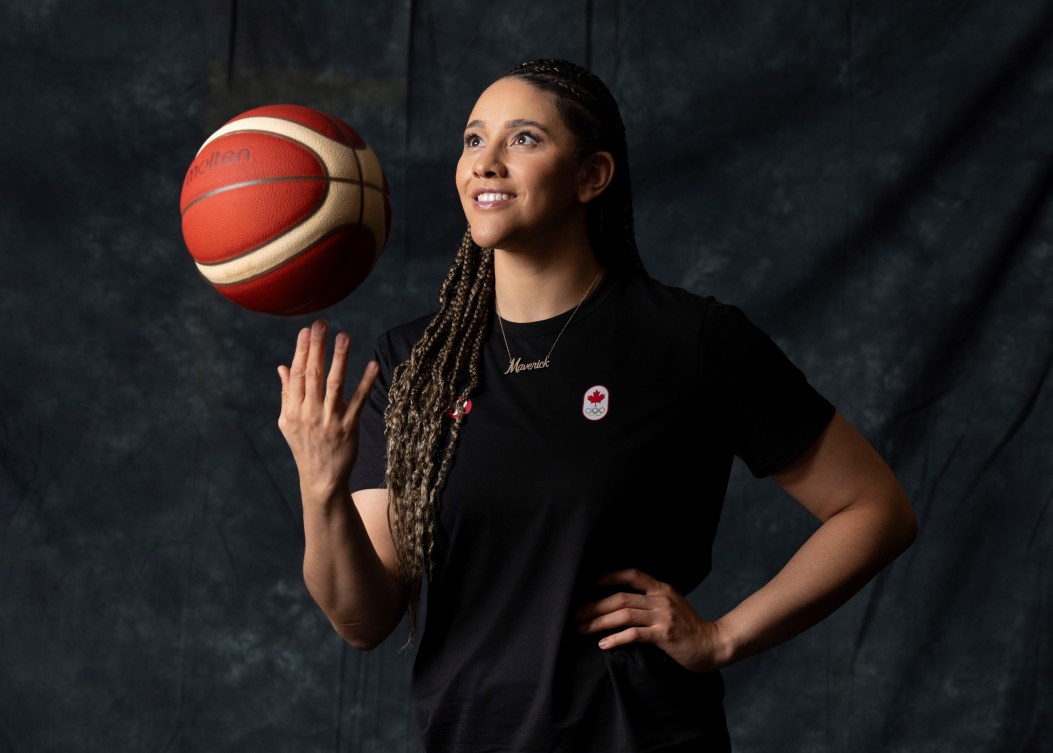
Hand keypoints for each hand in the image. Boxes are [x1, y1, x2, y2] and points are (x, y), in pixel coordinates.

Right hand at [276, 320, 378, 494]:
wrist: (321, 479)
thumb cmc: (304, 447)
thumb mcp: (287, 423)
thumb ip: (287, 394)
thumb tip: (282, 367)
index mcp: (293, 410)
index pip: (297, 374)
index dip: (301, 351)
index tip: (306, 330)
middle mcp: (309, 413)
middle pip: (313, 374)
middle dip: (317, 347)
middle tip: (321, 324)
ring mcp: (329, 421)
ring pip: (334, 384)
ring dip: (339, 359)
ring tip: (344, 336)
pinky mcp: (348, 428)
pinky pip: (358, 401)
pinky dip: (366, 383)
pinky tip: (373, 365)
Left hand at [575, 568, 730, 672]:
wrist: (713, 644)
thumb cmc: (689, 627)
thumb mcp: (671, 605)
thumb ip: (651, 599)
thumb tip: (621, 601)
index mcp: (661, 589)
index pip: (631, 574)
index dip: (608, 576)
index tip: (588, 583)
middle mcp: (661, 599)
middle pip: (620, 597)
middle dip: (594, 606)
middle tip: (576, 614)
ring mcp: (663, 617)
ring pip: (624, 615)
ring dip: (599, 622)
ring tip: (583, 628)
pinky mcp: (664, 635)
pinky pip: (634, 634)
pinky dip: (616, 639)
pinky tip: (603, 644)